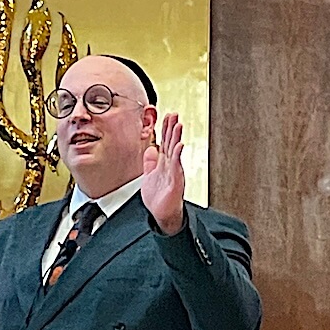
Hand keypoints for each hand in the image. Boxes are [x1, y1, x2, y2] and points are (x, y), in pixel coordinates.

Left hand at [142, 113, 184, 234]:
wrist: (162, 214)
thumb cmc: (158, 198)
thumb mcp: (150, 176)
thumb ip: (150, 162)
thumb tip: (150, 149)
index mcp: (163, 163)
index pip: (165, 142)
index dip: (166, 129)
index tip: (167, 116)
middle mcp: (170, 166)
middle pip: (171, 143)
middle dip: (172, 128)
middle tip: (174, 114)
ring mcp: (174, 172)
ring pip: (175, 151)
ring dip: (176, 137)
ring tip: (178, 124)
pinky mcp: (175, 181)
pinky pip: (176, 165)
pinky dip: (177, 155)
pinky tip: (179, 145)